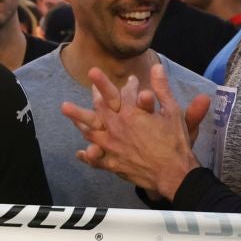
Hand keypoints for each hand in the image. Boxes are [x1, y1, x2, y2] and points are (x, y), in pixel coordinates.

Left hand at [61, 63, 210, 199]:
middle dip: (96, 92)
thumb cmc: (174, 143)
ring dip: (78, 118)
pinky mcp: (112, 164)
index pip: (125, 93)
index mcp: (130, 113)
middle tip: (91, 85)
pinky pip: (95, 159)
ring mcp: (111, 146)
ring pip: (90, 130)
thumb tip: (156, 67)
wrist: (173, 174)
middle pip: (99, 106)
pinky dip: (88, 155)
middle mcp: (116, 127)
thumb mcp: (172, 111)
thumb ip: (162, 88)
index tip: (131, 79)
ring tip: (66, 108)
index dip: (129, 84)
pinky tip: (81, 152)